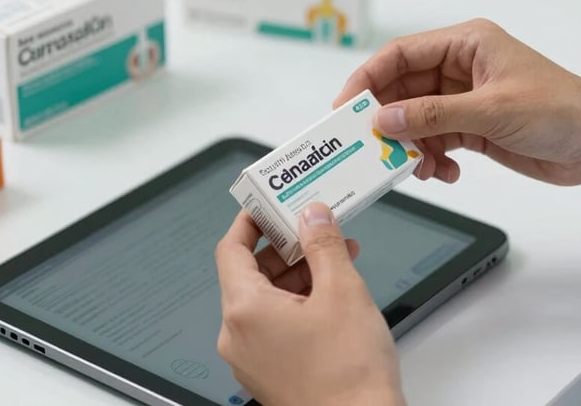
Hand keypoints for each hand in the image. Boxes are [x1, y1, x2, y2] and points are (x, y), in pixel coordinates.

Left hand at [215, 203, 405, 405]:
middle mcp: (238, 336)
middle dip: (286, 247)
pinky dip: (298, 302)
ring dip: (298, 274)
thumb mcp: (342, 291)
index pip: (231, 249)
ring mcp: (251, 357)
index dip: (250, 222)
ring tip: (336, 258)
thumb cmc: (349, 376)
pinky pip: (275, 324)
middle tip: (313, 228)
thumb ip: (323, 244)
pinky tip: (332, 291)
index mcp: (245, 311)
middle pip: (251, 273)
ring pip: (266, 299)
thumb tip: (313, 216)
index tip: (266, 204)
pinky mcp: (270, 371)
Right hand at [334, 19, 580, 195]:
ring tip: (422, 168)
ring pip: (416, 121)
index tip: (346, 108)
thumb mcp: (491, 110)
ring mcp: (465, 100)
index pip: (400, 55)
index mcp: (467, 44)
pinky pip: (435, 141)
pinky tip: (447, 172)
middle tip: (371, 147)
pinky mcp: (472, 128)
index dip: (367, 79)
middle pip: (403, 91)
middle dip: (389, 121)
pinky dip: (434, 159)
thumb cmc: (561, 110)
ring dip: (412, 147)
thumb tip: (383, 120)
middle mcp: (461, 68)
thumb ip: (432, 116)